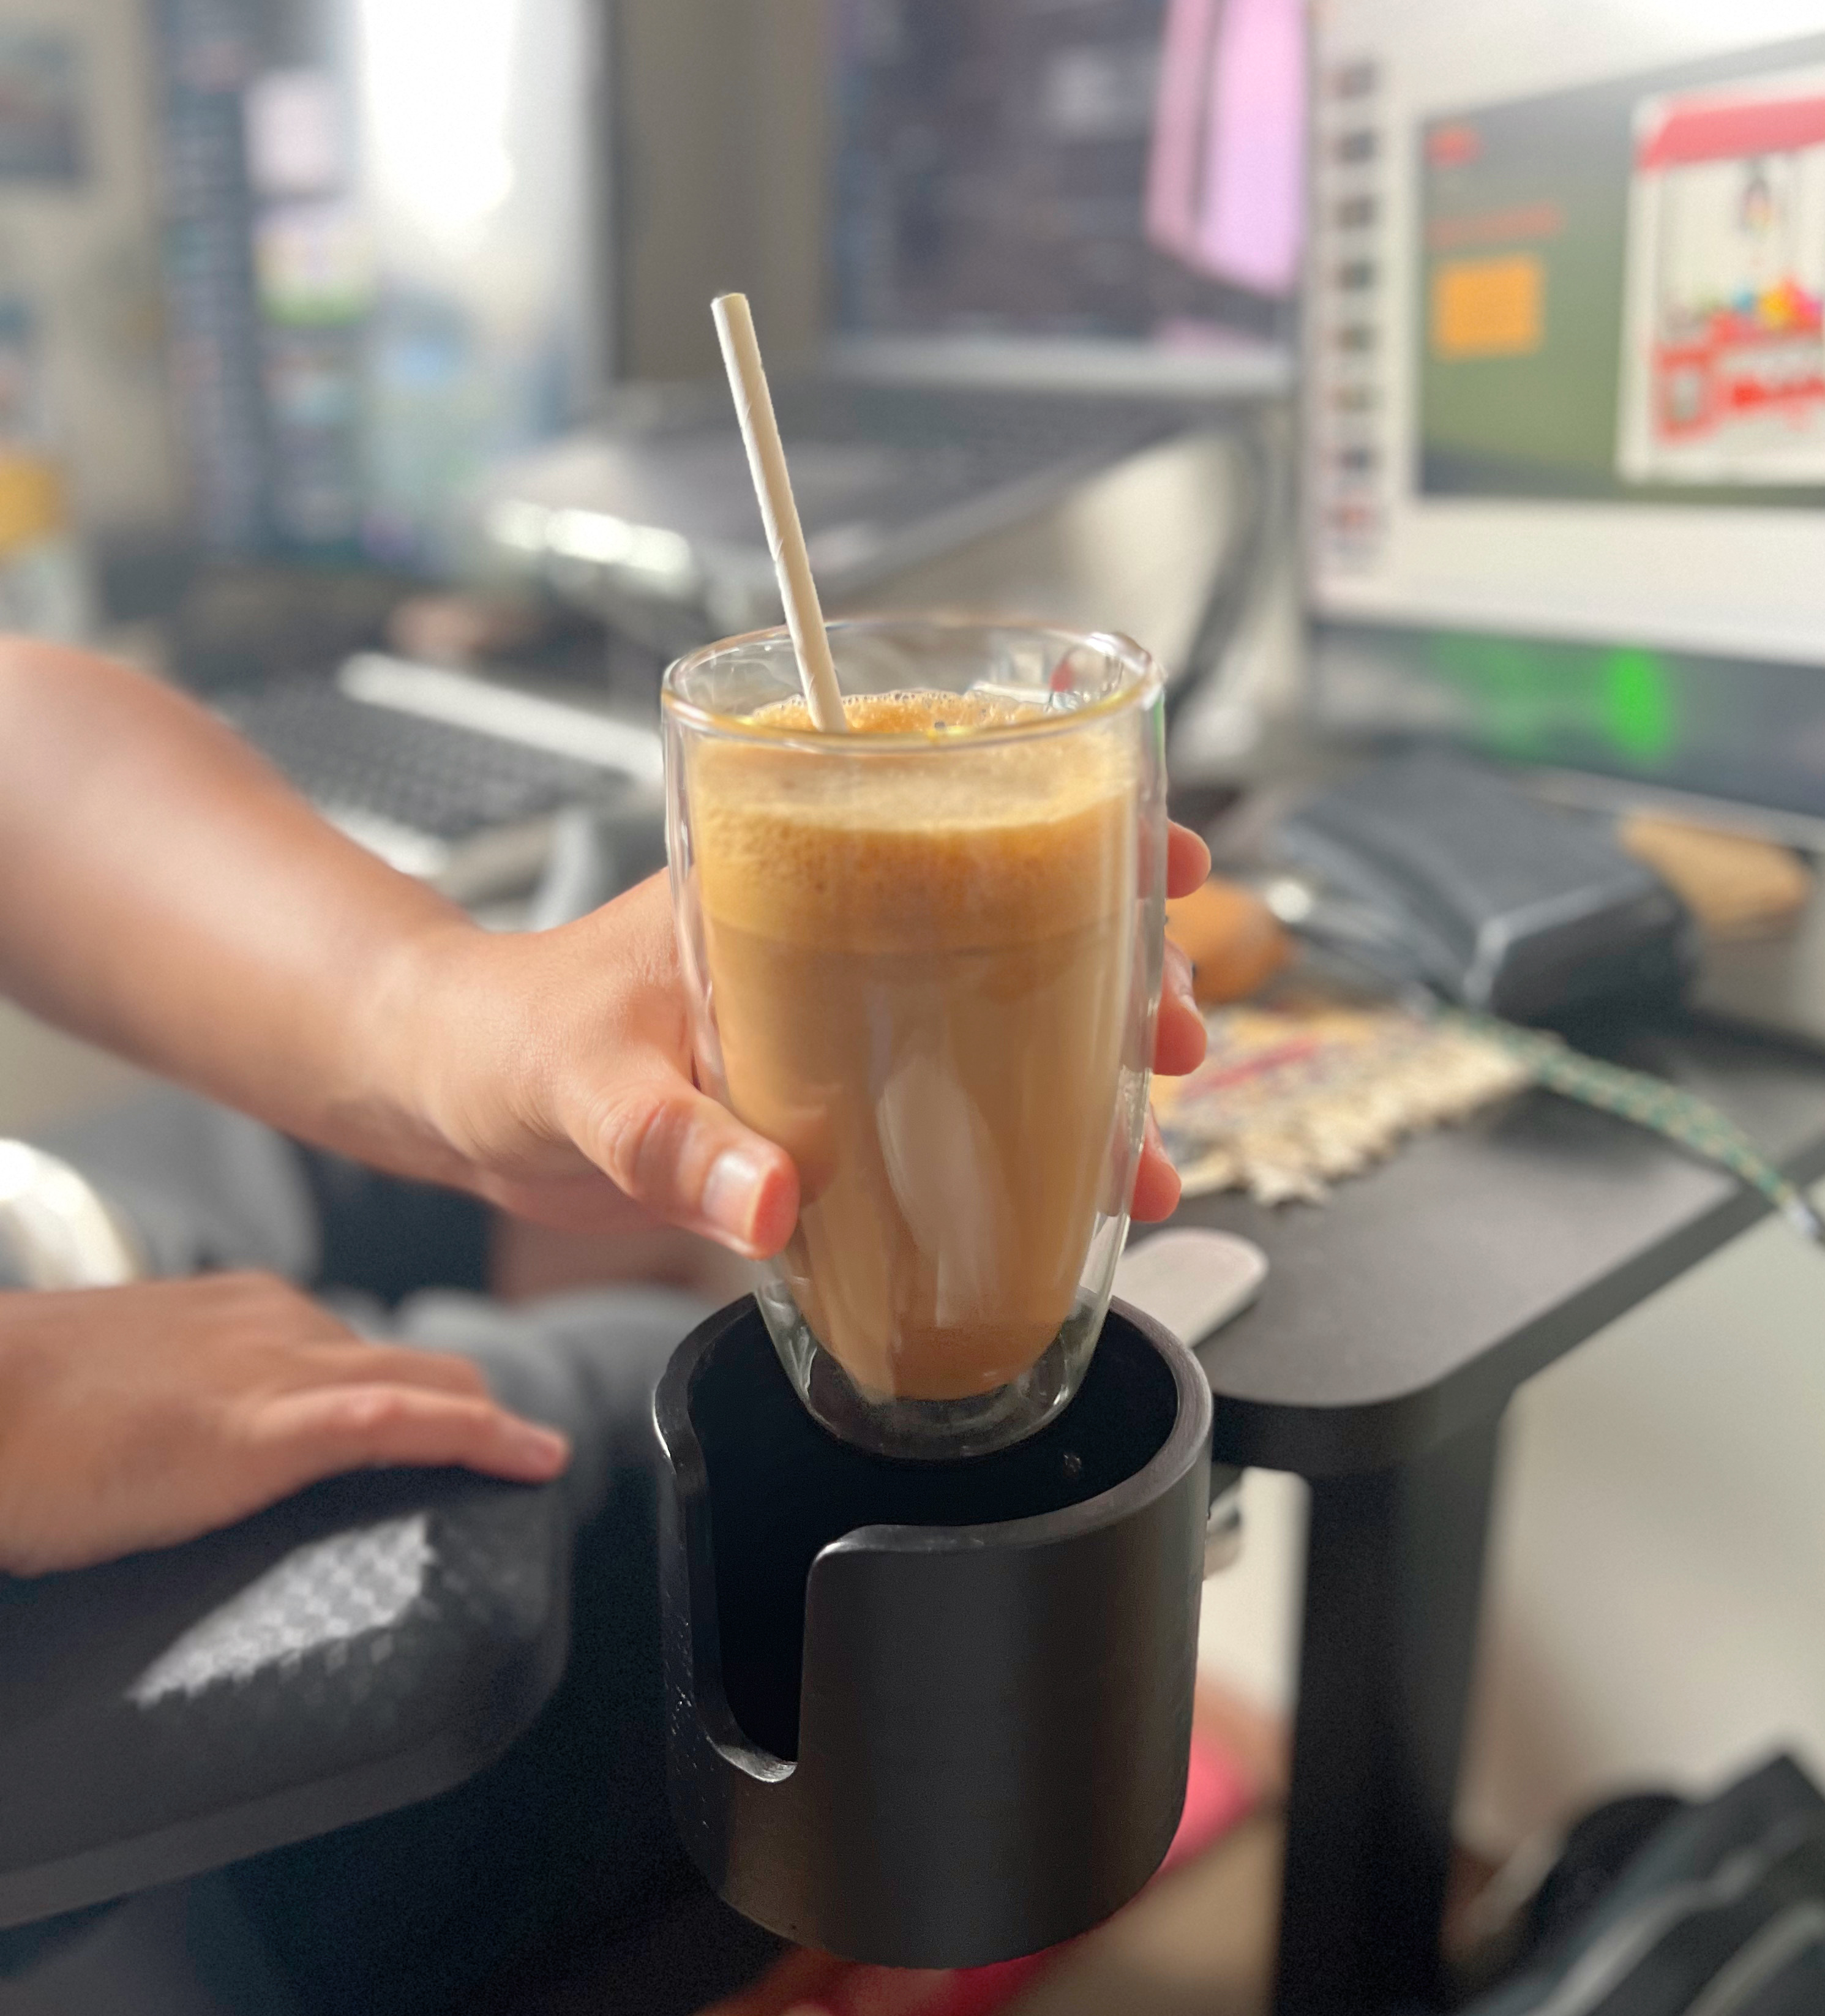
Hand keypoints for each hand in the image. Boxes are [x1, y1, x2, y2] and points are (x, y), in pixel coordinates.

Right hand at [0, 1274, 567, 1577]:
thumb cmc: (15, 1417)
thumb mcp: (115, 1403)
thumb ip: (169, 1417)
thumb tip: (174, 1462)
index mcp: (231, 1314)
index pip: (347, 1348)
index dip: (406, 1390)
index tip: (443, 1423)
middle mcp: (267, 1324)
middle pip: (402, 1363)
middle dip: (463, 1403)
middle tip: (510, 1452)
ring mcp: (274, 1369)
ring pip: (423, 1384)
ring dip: (483, 1420)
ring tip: (532, 1460)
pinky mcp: (267, 1425)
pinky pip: (406, 1421)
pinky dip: (480, 1435)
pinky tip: (531, 1456)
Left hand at [390, 825, 1212, 1258]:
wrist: (452, 1097)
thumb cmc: (502, 1039)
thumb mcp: (578, 1081)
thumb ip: (667, 1139)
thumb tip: (772, 1201)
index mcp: (783, 880)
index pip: (953, 812)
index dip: (1076, 822)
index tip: (1166, 849)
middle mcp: (830, 939)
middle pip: (1018, 924)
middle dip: (1123, 970)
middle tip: (1182, 1030)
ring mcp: (836, 1022)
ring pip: (1000, 1023)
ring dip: (1089, 1075)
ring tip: (1154, 1142)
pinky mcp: (823, 1104)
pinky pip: (947, 1112)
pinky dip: (1017, 1149)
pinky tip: (1071, 1203)